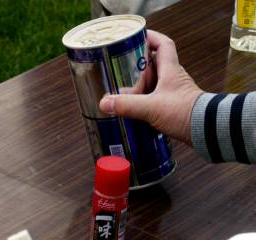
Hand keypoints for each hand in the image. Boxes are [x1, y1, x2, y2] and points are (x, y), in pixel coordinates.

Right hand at [99, 30, 202, 145]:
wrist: (205, 131)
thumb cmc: (183, 112)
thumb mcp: (151, 107)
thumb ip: (127, 105)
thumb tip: (105, 102)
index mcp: (171, 70)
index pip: (163, 45)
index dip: (151, 38)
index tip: (136, 37)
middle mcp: (173, 79)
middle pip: (154, 65)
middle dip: (138, 66)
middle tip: (120, 69)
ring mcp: (174, 94)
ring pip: (154, 84)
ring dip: (139, 87)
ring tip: (120, 92)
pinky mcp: (173, 107)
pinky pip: (155, 99)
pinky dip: (143, 102)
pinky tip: (132, 109)